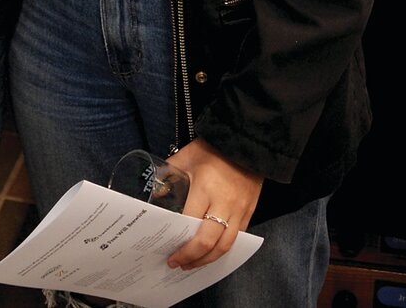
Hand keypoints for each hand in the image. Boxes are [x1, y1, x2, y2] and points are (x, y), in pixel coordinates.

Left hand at [163, 139, 261, 269]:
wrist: (246, 141)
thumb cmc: (214, 148)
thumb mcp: (187, 156)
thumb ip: (170, 173)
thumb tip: (156, 193)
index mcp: (205, 189)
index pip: (191, 224)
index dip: (181, 244)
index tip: (170, 254)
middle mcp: (224, 204)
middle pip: (209, 243)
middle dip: (192, 258)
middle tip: (179, 265)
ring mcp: (239, 210)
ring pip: (226, 246)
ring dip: (208, 260)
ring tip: (194, 265)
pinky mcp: (249, 212)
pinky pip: (237, 238)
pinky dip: (224, 249)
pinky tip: (212, 253)